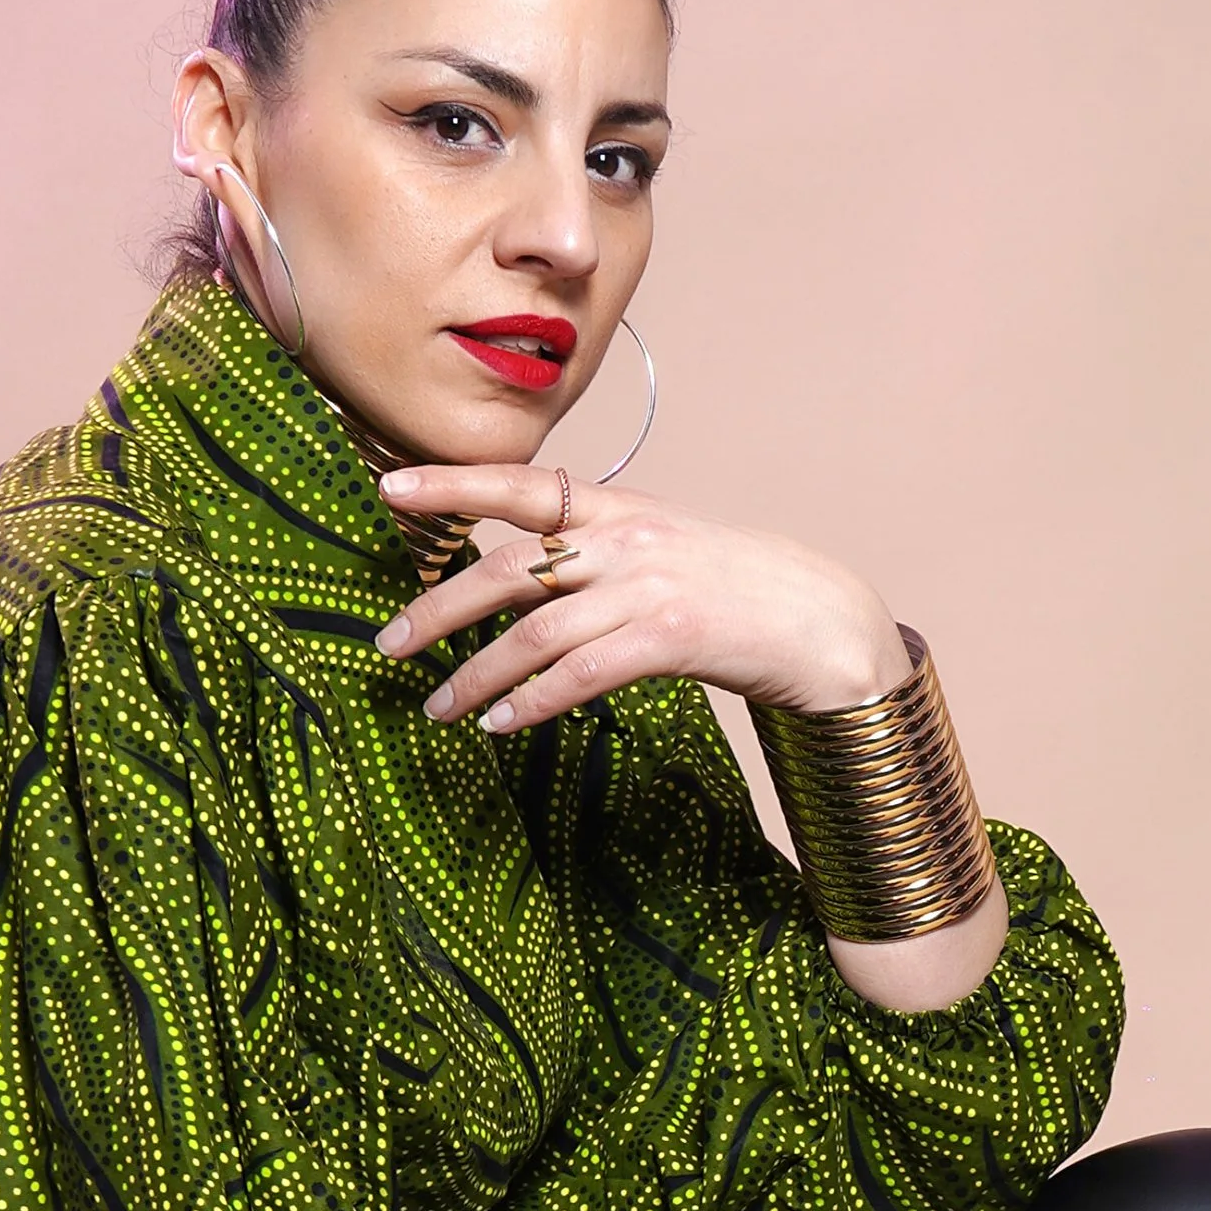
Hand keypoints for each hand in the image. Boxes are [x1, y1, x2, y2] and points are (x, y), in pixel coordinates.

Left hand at [373, 461, 904, 737]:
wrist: (823, 621)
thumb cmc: (737, 594)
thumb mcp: (663, 548)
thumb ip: (597, 552)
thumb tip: (523, 574)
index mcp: (619, 507)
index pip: (520, 485)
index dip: (451, 485)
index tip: (388, 490)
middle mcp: (626, 538)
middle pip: (509, 568)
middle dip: (438, 608)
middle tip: (387, 645)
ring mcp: (649, 586)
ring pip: (535, 632)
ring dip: (476, 675)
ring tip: (438, 708)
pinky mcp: (672, 638)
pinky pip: (581, 674)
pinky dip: (532, 702)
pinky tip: (499, 725)